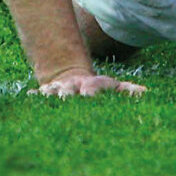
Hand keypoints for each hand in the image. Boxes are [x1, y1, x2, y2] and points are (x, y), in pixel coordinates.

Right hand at [29, 68, 146, 98]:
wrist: (70, 76)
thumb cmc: (94, 87)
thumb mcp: (111, 87)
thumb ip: (127, 90)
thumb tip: (145, 93)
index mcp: (89, 87)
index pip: (90, 88)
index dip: (90, 90)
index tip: (89, 93)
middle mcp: (72, 88)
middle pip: (68, 91)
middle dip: (66, 94)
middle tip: (65, 98)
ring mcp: (57, 91)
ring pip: (51, 93)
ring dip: (49, 95)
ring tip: (45, 95)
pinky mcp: (44, 96)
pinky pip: (36, 97)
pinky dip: (33, 97)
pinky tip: (29, 97)